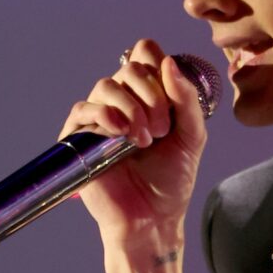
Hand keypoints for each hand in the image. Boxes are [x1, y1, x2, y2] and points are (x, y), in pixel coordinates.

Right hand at [58, 39, 208, 245]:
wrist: (152, 218)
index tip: (172, 100)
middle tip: (162, 130)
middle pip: (129, 68)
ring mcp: (100, 118)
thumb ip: (187, 100)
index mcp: (149, 95)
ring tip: (143, 139)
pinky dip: (103, 114)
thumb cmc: (172, 181)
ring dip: (130, 107)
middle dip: (151, 95)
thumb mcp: (192, 137)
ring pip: (106, 85)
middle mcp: (123, 102)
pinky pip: (83, 109)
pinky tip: (120, 133)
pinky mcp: (80, 138)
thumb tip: (168, 63)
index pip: (145, 54)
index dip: (158, 65)